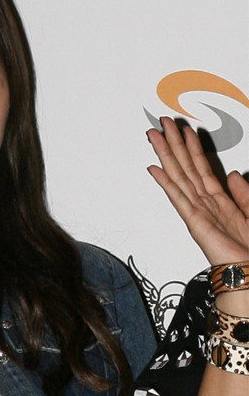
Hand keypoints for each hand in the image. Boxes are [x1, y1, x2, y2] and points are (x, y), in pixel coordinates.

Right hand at [146, 117, 248, 264]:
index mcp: (220, 201)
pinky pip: (177, 197)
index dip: (192, 147)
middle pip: (185, 167)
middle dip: (173, 144)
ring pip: (178, 176)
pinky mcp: (194, 221)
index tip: (184, 131)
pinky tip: (155, 169)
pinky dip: (165, 182)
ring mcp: (197, 212)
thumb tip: (231, 174)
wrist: (248, 270)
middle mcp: (205, 204)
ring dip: (166, 155)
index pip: (201, 168)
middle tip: (161, 125)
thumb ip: (242, 193)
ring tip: (155, 137)